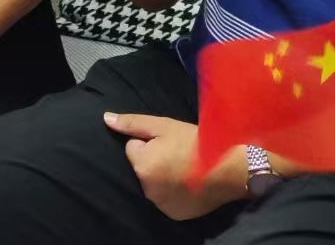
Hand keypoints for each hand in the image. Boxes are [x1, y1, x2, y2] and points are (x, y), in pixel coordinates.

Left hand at [104, 113, 243, 220]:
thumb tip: (106, 119)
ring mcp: (160, 204)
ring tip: (183, 169)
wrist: (228, 169)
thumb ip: (132, 123)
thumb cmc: (194, 142)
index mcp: (141, 165)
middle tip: (176, 154)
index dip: (149, 143)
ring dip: (162, 177)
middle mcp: (147, 188)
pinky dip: (172, 193)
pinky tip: (187, 184)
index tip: (167, 142)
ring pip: (153, 184)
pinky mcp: (174, 215)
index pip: (133, 149)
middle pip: (142, 168)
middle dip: (153, 160)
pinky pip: (165, 199)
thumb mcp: (163, 126)